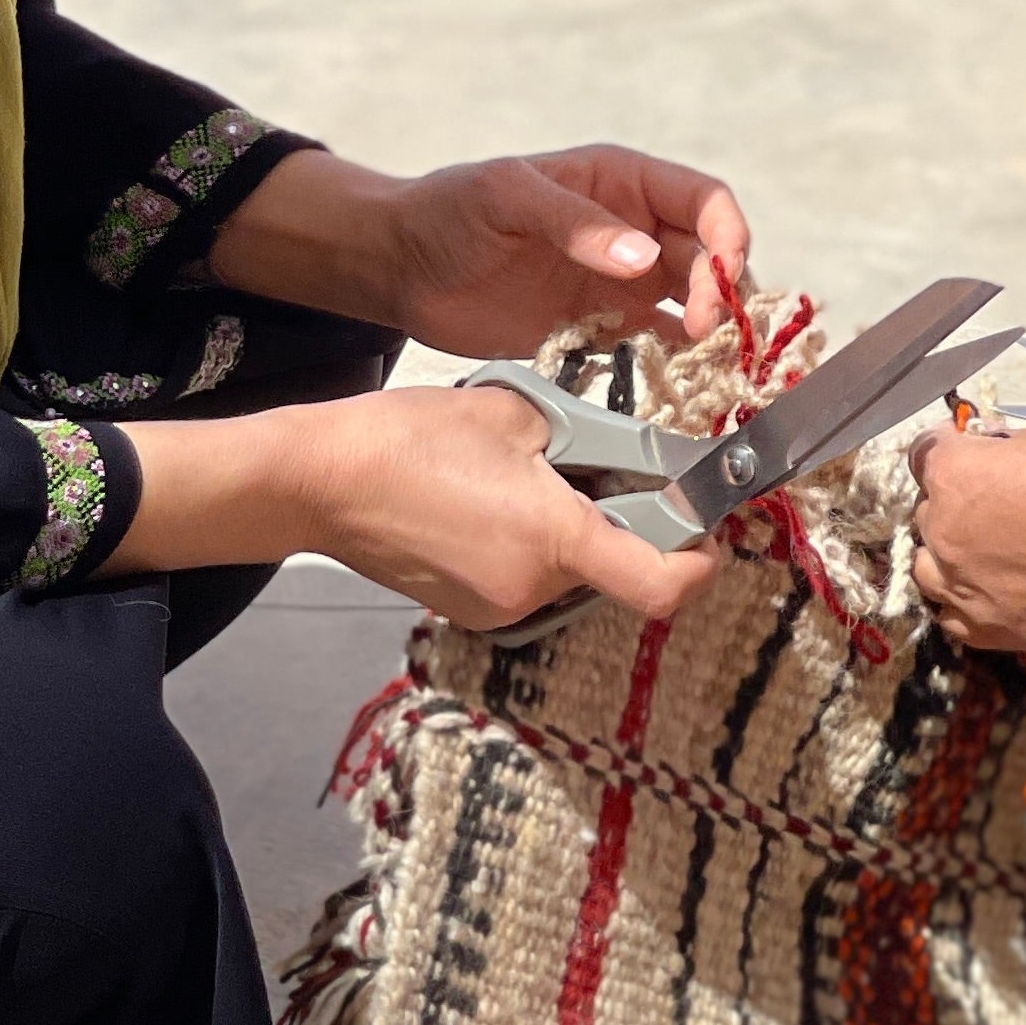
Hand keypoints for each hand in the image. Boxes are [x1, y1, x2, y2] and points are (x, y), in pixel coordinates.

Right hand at [114, 385, 720, 627]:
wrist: (317, 480)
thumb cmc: (410, 438)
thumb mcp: (520, 414)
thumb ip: (590, 442)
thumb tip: (629, 462)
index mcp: (557, 539)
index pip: (662, 586)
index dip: (699, 566)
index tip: (707, 536)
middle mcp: (533, 589)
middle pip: (613, 571)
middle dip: (618, 526)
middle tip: (594, 473)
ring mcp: (497, 608)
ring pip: (568, 574)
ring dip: (568, 534)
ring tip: (524, 481)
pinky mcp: (467, 610)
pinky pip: (524, 581)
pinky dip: (527, 548)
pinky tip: (488, 505)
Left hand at [207, 143, 751, 355]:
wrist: (402, 266)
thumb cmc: (449, 211)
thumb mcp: (505, 199)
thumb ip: (573, 223)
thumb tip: (641, 258)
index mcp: (623, 183)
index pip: (705, 202)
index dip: (728, 237)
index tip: (722, 278)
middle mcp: (636, 232)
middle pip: (711, 260)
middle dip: (722, 295)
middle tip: (704, 333)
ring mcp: (622, 285)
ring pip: (694, 306)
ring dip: (709, 334)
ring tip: (703, 367)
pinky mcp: (602, 331)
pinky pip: (656, 348)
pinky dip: (675, 365)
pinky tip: (676, 385)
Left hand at [907, 417, 1025, 651]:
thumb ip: (1014, 444)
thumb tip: (998, 453)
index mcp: (953, 474)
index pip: (924, 452)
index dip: (947, 446)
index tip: (966, 446)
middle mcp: (940, 530)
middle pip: (928, 510)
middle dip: (954, 501)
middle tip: (992, 502)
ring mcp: (956, 584)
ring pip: (928, 565)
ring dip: (947, 554)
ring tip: (982, 553)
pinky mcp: (980, 629)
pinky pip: (952, 613)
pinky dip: (965, 600)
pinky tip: (991, 592)